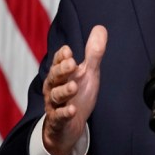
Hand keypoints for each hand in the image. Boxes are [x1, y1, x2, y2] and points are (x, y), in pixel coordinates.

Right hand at [42, 25, 107, 154]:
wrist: (69, 126)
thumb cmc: (77, 95)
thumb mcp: (88, 73)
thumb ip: (93, 53)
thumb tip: (101, 28)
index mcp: (60, 74)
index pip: (58, 62)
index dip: (62, 57)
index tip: (68, 51)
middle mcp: (54, 87)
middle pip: (55, 76)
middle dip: (62, 70)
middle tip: (72, 63)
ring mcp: (55, 105)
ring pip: (56, 96)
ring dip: (64, 91)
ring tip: (74, 86)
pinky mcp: (58, 121)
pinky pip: (59, 117)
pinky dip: (64, 114)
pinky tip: (72, 110)